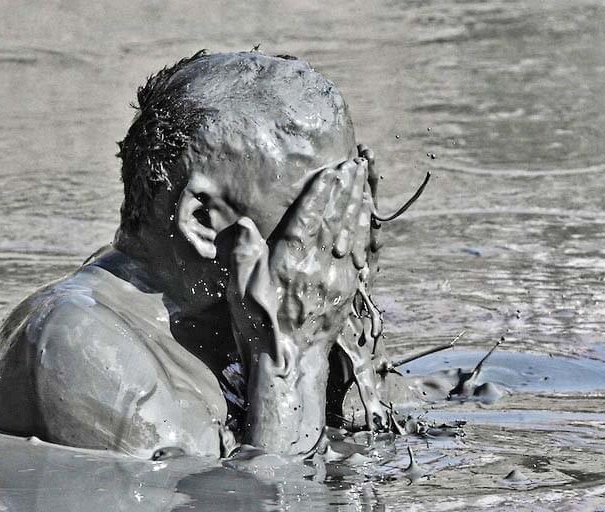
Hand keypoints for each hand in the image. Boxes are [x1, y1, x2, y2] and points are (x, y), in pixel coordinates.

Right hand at [226, 157, 374, 452]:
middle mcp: (318, 267)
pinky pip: (359, 250)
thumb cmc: (260, 327)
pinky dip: (363, 227)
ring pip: (351, 231)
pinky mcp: (347, 289)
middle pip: (336, 219)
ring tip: (363, 177)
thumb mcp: (239, 293)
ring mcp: (337, 278)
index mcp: (291, 264)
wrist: (290, 365)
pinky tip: (365, 212)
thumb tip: (244, 224)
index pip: (310, 219)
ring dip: (358, 202)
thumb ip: (242, 257)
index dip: (323, 192)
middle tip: (356, 163)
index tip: (333, 170)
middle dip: (346, 189)